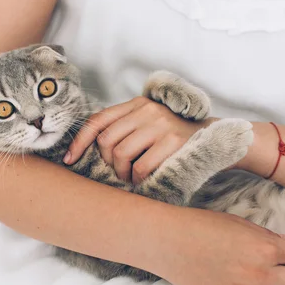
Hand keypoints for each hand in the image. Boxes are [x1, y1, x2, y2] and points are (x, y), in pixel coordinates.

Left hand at [64, 97, 209, 184]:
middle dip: (107, 163)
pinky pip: (141, 167)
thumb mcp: (147, 125)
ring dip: (122, 173)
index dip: (79, 141)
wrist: (214, 140)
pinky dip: (138, 179)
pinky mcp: (173, 141)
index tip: (70, 159)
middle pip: (106, 141)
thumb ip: (123, 129)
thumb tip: (87, 149)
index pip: (97, 120)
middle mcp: (146, 110)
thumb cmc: (173, 140)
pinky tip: (144, 180)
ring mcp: (160, 124)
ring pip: (120, 154)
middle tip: (118, 173)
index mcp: (136, 104)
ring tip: (131, 178)